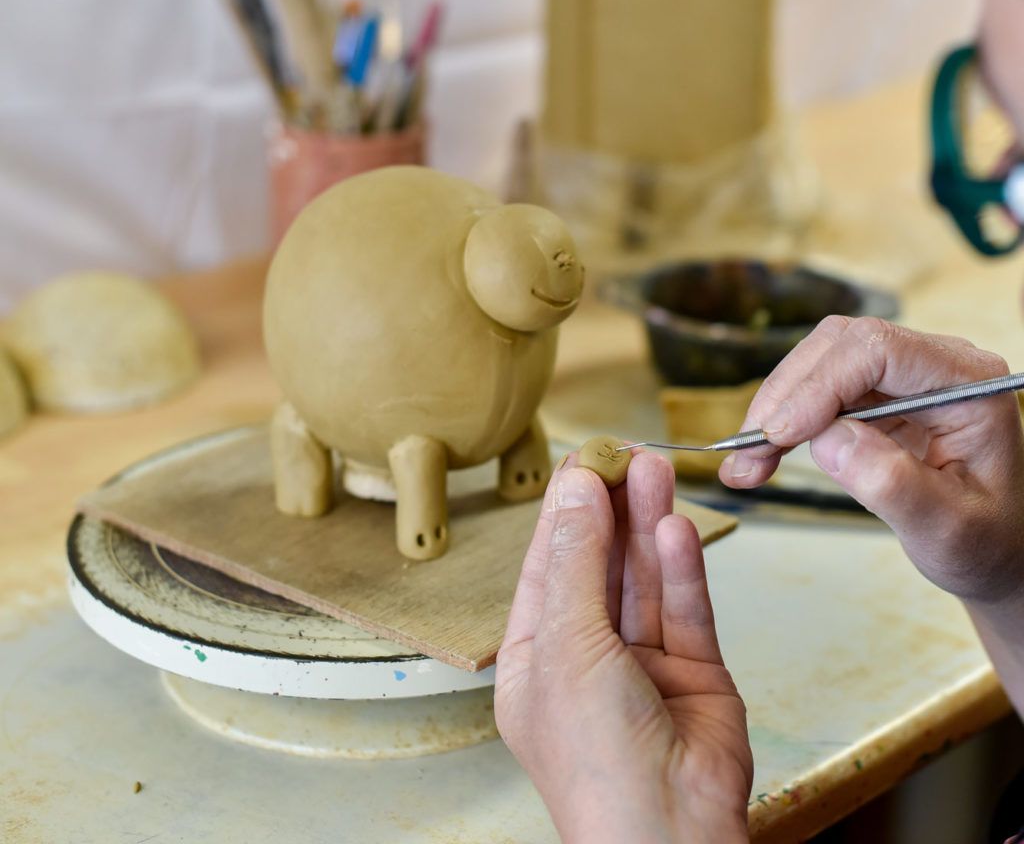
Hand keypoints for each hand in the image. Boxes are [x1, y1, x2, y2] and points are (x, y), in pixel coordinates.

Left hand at [495, 451, 751, 843]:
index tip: (583, 461)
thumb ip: (576, 562)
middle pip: (600, 565)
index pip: (549, 567)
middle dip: (612, 510)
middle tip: (625, 456)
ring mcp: (643, 665)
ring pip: (643, 579)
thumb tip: (575, 492)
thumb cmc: (596, 761)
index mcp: (538, 658)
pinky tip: (674, 527)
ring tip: (654, 470)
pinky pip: (683, 608)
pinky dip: (680, 568)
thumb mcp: (569, 645)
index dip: (565, 512)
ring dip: (647, 524)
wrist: (670, 833)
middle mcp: (588, 657)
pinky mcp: (693, 672)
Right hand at [719, 315, 1023, 604]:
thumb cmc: (985, 540)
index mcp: (968, 383)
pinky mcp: (873, 395)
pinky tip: (759, 455)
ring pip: (817, 364)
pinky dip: (780, 422)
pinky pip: (813, 390)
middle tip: (750, 452)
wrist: (990, 550)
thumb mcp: (949, 529)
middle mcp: (934, 366)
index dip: (821, 385)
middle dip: (787, 397)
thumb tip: (830, 441)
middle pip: (839, 347)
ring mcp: (901, 377)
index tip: (781, 433)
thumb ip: (895, 485)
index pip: (881, 351)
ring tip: (748, 463)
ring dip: (774, 410)